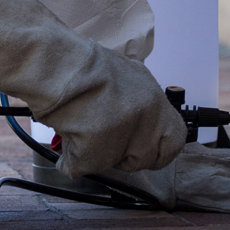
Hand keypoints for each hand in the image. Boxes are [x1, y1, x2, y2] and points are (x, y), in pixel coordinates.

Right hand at [0, 0, 184, 176]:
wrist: (54, 64)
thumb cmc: (79, 63)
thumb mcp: (122, 75)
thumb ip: (134, 101)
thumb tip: (130, 120)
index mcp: (153, 97)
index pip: (175, 139)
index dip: (156, 148)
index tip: (141, 149)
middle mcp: (145, 117)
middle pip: (144, 157)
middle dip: (125, 155)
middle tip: (103, 139)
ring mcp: (123, 135)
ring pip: (112, 162)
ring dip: (95, 153)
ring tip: (78, 129)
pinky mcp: (97, 150)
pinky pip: (82, 165)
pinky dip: (71, 158)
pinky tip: (64, 136)